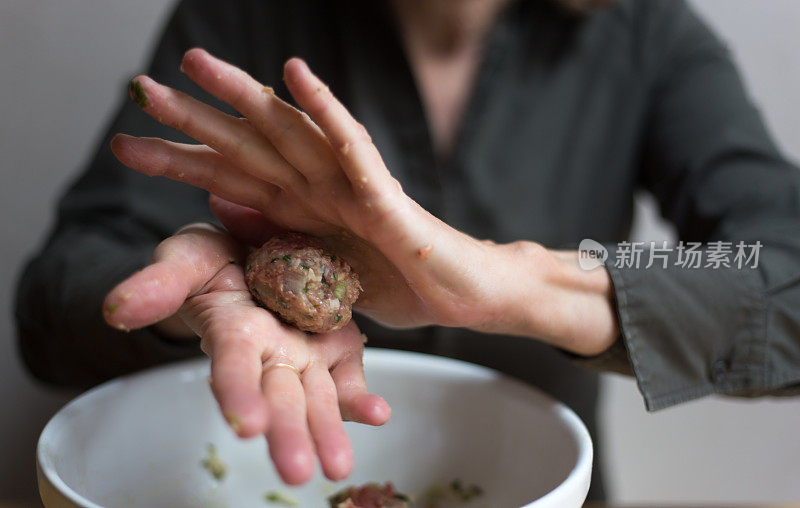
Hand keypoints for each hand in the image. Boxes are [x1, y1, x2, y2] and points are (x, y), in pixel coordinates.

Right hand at [102, 223, 390, 483]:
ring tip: (339, 467)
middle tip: (296, 472)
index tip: (247, 426)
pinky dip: (362, 398)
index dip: (238, 394)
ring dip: (328, 432)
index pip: (233, 369)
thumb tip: (116, 311)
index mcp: (233, 333)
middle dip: (287, 434)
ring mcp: (306, 354)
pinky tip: (378, 414)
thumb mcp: (184, 259)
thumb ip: (159, 283)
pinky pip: (349, 376)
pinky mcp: (337, 345)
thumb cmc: (212, 260)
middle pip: (279, 398)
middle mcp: (270, 354)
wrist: (255, 251)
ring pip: (318, 399)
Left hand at [111, 48, 617, 354]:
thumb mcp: (320, 272)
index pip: (229, 177)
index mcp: (300, 209)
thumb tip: (224, 202)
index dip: (177, 159)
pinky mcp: (384, 197)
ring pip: (291, 133)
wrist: (461, 296)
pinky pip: (353, 148)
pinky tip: (299, 76)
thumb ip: (277, 236)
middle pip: (248, 145)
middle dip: (194, 118)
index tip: (129, 144)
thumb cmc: (401, 281)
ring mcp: (350, 187)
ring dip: (246, 97)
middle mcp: (318, 188)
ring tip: (199, 64)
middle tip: (141, 89)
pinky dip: (326, 111)